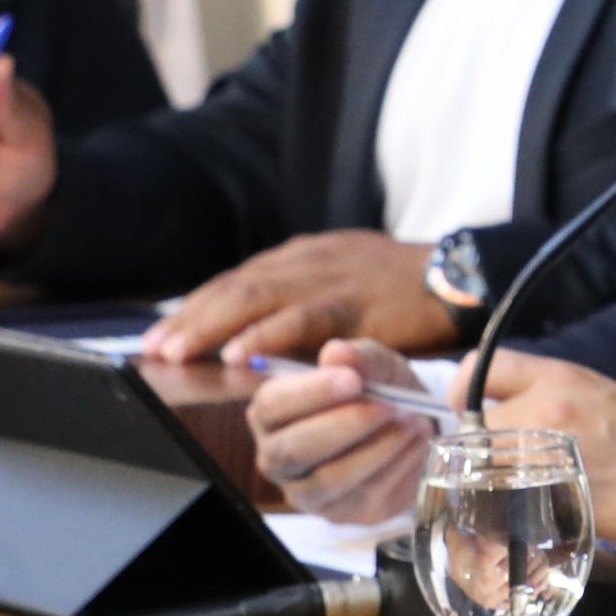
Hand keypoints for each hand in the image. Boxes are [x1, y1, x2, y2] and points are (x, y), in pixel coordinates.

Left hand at [145, 232, 458, 364]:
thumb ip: (302, 297)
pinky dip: (265, 337)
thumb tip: (257, 328)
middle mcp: (306, 262)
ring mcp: (329, 280)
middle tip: (155, 350)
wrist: (460, 277)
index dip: (194, 309)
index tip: (160, 337)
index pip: (234, 282)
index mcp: (301, 258)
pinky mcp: (354, 305)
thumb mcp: (343, 279)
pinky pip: (302, 319)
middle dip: (189, 320)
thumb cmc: (402, 290)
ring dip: (211, 328)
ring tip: (179, 354)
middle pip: (233, 288)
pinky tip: (238, 356)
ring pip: (255, 298)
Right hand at [248, 338, 432, 522]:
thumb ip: (358, 357)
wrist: (410, 422)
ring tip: (412, 421)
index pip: (271, 405)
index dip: (311, 393)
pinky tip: (416, 443)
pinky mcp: (339, 513)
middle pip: (294, 449)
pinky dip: (396, 467)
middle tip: (388, 406)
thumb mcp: (375, 364)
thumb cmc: (378, 388)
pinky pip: (364, 496)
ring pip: (330, 479)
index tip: (353, 381)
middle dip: (345, 426)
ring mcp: (305, 491)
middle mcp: (277, 456)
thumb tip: (336, 353)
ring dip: (377, 448)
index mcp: (271, 411)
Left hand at [478, 351, 615, 569]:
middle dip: (480, 456)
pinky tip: (526, 532)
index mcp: (562, 378)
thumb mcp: (607, 402)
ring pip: (483, 476)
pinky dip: (505, 526)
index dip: (466, 396)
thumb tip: (514, 427)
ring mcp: (551, 457)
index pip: (480, 370)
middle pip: (475, 432)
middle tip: (500, 477)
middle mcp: (549, 409)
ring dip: (488, 493)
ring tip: (514, 507)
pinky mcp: (558, 504)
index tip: (476, 419)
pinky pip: (504, 515)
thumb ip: (558, 406)